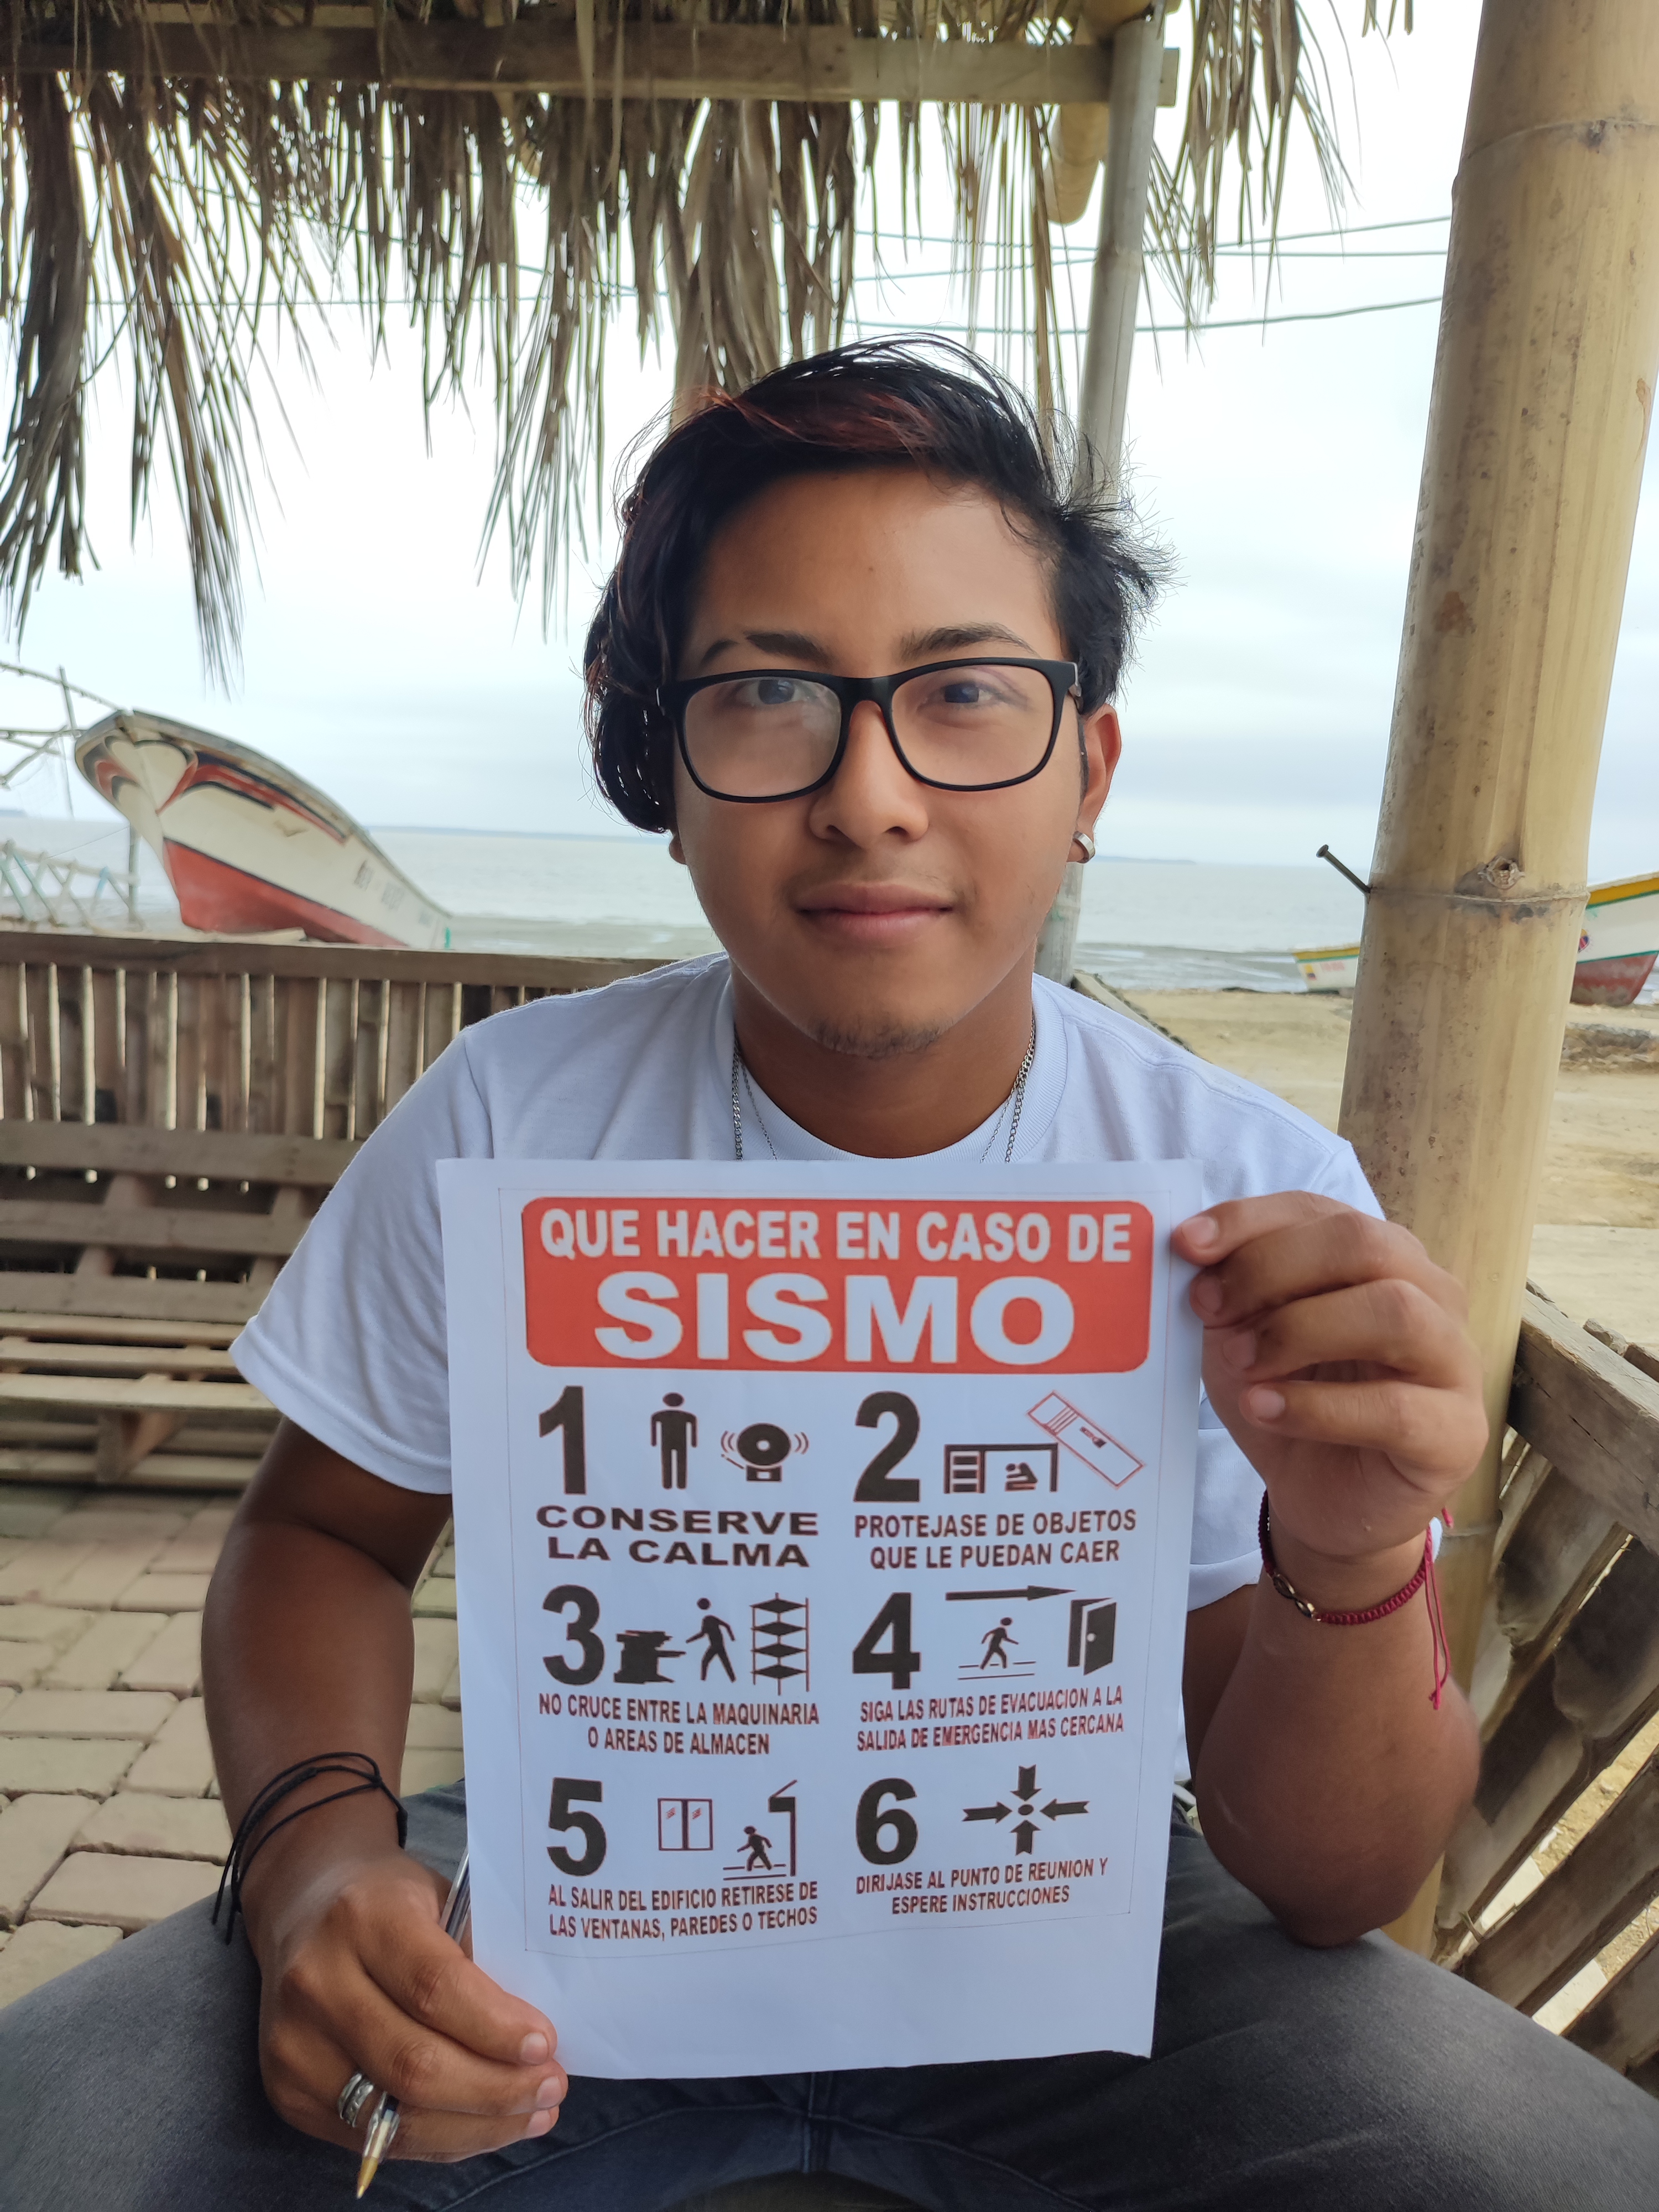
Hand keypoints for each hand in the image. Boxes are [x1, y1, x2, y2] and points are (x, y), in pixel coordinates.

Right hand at [254, 1840, 565, 2161]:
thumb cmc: (387, 1900)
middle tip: (552, 2087)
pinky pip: (375, 2138)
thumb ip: (479, 1955)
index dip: (494, 2026)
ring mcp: (294, 2046)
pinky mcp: (288, 2093)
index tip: (547, 2045)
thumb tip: (535, 2036)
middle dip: (495, 2088)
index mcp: (362, 1917)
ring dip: (476, 2125)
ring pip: (394, 2116)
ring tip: (533, 2114)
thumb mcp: (439, 1894)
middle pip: (413, 2063)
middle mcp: (316, 1983)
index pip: (434, 1987)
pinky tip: (485, 2127)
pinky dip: (440, 2139)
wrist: (299, 1907)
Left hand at [1173, 1193, 1486, 1577]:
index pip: (1318, 1211)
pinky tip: (1264, 1409)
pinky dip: (1316, 1406)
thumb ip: (1230, 1290)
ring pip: (1395, 1311)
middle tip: (1210, 1309)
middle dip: (1272, 1269)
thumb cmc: (1288, 1399)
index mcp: (1380, 1257)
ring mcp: (1454, 1362)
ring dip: (1300, 1331)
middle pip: (1363, 1244)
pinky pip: (1395, 1407)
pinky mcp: (1457, 1432)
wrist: (1322, 1499)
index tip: (1186, 1246)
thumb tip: (1194, 1252)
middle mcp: (1430, 1295)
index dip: (1249, 1221)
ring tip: (1243, 1362)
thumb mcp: (1242, 1334)